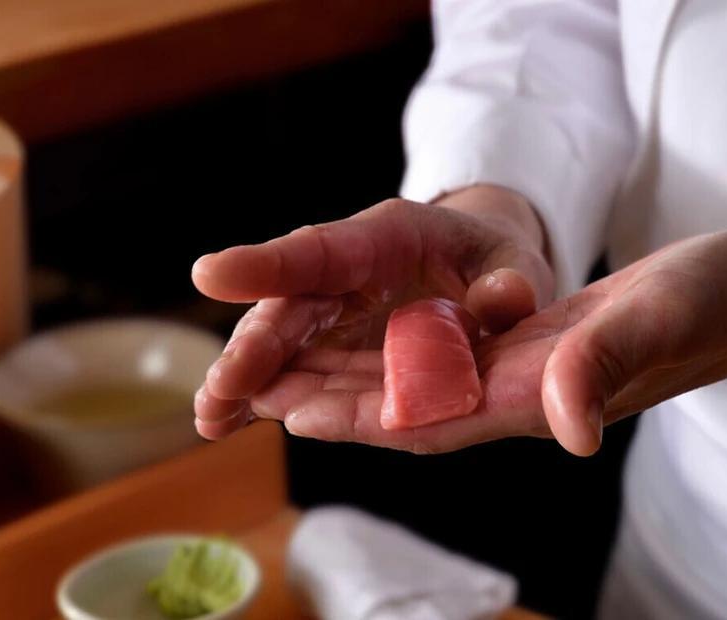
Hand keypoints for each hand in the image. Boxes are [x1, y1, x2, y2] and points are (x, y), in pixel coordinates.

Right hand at [191, 186, 552, 439]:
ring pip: (283, 342)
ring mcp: (337, 311)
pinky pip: (294, 370)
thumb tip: (501, 301)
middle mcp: (350, 272)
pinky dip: (263, 395)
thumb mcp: (516, 261)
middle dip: (256, 348)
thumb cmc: (495, 259)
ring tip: (209, 420)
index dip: (270, 264)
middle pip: (294, 305)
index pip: (327, 247)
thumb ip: (512, 280)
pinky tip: (223, 424)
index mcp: (391, 236)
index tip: (210, 275)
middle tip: (221, 389)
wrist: (482, 268)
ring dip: (246, 381)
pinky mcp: (335, 345)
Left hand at [241, 226, 726, 455]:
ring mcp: (539, 371)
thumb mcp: (667, 315)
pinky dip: (409, 351)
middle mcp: (536, 391)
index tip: (297, 410)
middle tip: (260, 390)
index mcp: (554, 392)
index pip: (444, 415)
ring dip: (363, 381)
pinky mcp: (546, 345)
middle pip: (419, 409)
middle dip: (341, 404)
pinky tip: (376, 335)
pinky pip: (462, 356)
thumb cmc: (722, 300)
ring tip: (294, 367)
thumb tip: (566, 428)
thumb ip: (611, 363)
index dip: (368, 418)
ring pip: (432, 385)